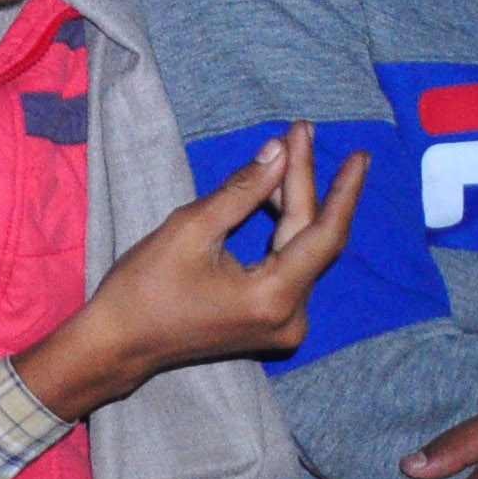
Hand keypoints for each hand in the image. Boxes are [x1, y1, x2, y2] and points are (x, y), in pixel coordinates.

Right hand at [20, 125, 367, 420]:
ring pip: (301, 253)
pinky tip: (274, 199)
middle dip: (306, 185)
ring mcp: (285, 326)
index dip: (340, 188)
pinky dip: (283, 233)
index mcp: (274, 297)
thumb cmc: (144, 286)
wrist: (119, 343)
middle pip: (311, 240)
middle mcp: (292, 318)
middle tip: (303, 134)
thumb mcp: (189, 229)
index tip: (358, 154)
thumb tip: (279, 151)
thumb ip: (242, 191)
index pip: (323, 233)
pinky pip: (289, 269)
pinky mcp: (273, 324)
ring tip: (287, 157)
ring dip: (294, 206)